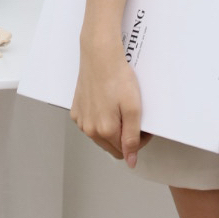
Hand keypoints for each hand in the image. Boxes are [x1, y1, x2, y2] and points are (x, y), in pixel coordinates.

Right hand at [71, 37, 153, 165]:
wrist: (100, 56)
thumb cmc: (117, 78)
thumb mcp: (133, 108)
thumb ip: (132, 138)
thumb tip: (130, 161)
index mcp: (105, 131)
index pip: (125, 151)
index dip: (138, 140)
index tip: (143, 125)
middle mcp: (89, 129)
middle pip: (112, 146)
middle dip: (124, 136)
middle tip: (133, 115)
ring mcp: (80, 120)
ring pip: (100, 136)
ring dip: (111, 128)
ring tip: (119, 107)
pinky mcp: (76, 111)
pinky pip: (90, 124)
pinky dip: (99, 119)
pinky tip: (106, 103)